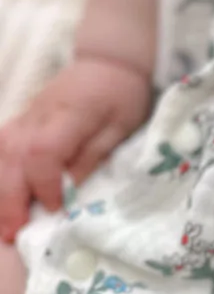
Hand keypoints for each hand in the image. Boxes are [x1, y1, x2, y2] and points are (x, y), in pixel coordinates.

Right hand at [0, 57, 150, 241]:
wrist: (108, 60)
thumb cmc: (122, 93)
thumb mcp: (122, 126)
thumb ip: (94, 156)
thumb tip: (69, 192)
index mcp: (70, 114)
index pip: (43, 151)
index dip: (45, 184)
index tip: (55, 208)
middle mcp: (39, 115)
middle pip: (13, 156)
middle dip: (10, 199)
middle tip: (13, 234)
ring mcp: (26, 116)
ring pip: (0, 154)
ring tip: (3, 226)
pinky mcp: (21, 119)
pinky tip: (0, 198)